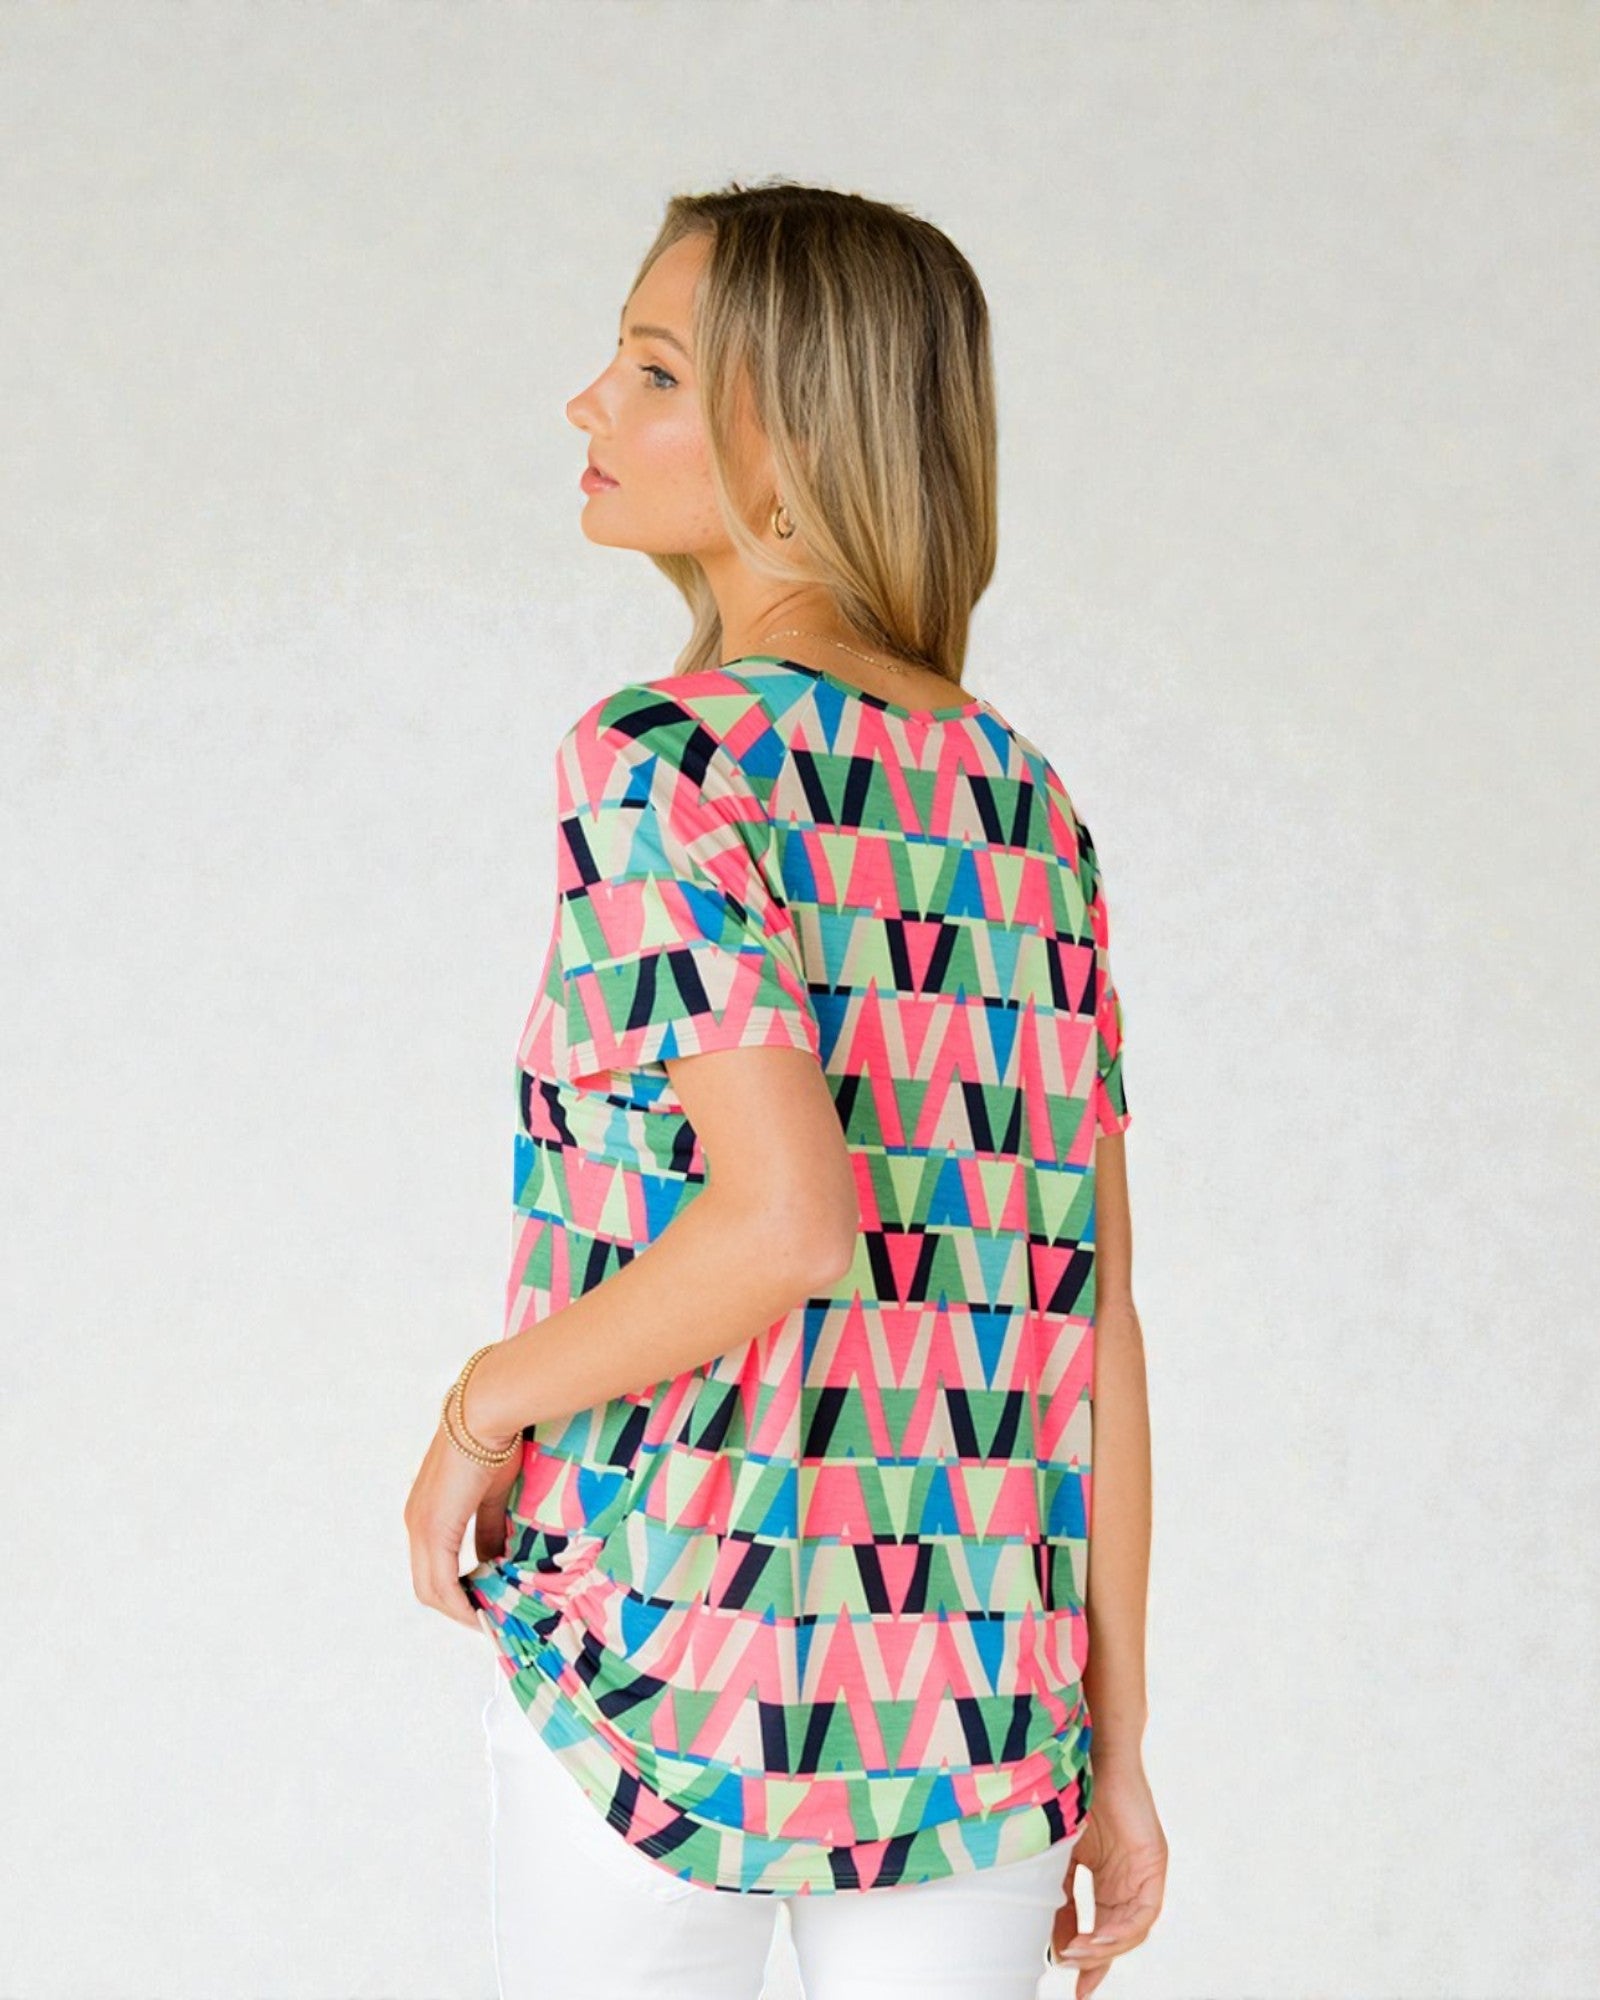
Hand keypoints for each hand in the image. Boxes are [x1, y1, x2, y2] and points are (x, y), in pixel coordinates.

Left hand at [403, 1412, 521, 1630]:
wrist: (485, 1415)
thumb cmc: (495, 1443)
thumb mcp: (494, 1494)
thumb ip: (490, 1528)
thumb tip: (496, 1559)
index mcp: (428, 1513)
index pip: (436, 1567)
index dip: (459, 1591)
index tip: (486, 1603)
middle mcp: (416, 1524)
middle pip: (429, 1587)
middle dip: (459, 1607)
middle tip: (488, 1620)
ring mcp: (421, 1528)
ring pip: (432, 1590)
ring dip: (460, 1610)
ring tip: (488, 1621)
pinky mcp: (434, 1531)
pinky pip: (443, 1583)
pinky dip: (461, 1603)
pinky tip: (482, 1612)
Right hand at [1050, 1757, 1167, 1997]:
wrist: (1087, 1755)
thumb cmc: (1068, 1796)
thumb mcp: (1058, 1856)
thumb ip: (1058, 1896)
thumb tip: (1051, 1942)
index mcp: (1104, 1878)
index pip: (1097, 1928)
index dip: (1085, 1958)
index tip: (1070, 1986)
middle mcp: (1126, 1880)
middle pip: (1117, 1936)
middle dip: (1097, 1963)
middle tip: (1077, 1983)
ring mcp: (1142, 1874)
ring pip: (1132, 1929)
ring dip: (1106, 1948)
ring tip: (1078, 1955)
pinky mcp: (1154, 1865)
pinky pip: (1145, 1912)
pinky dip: (1122, 1930)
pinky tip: (1099, 1937)